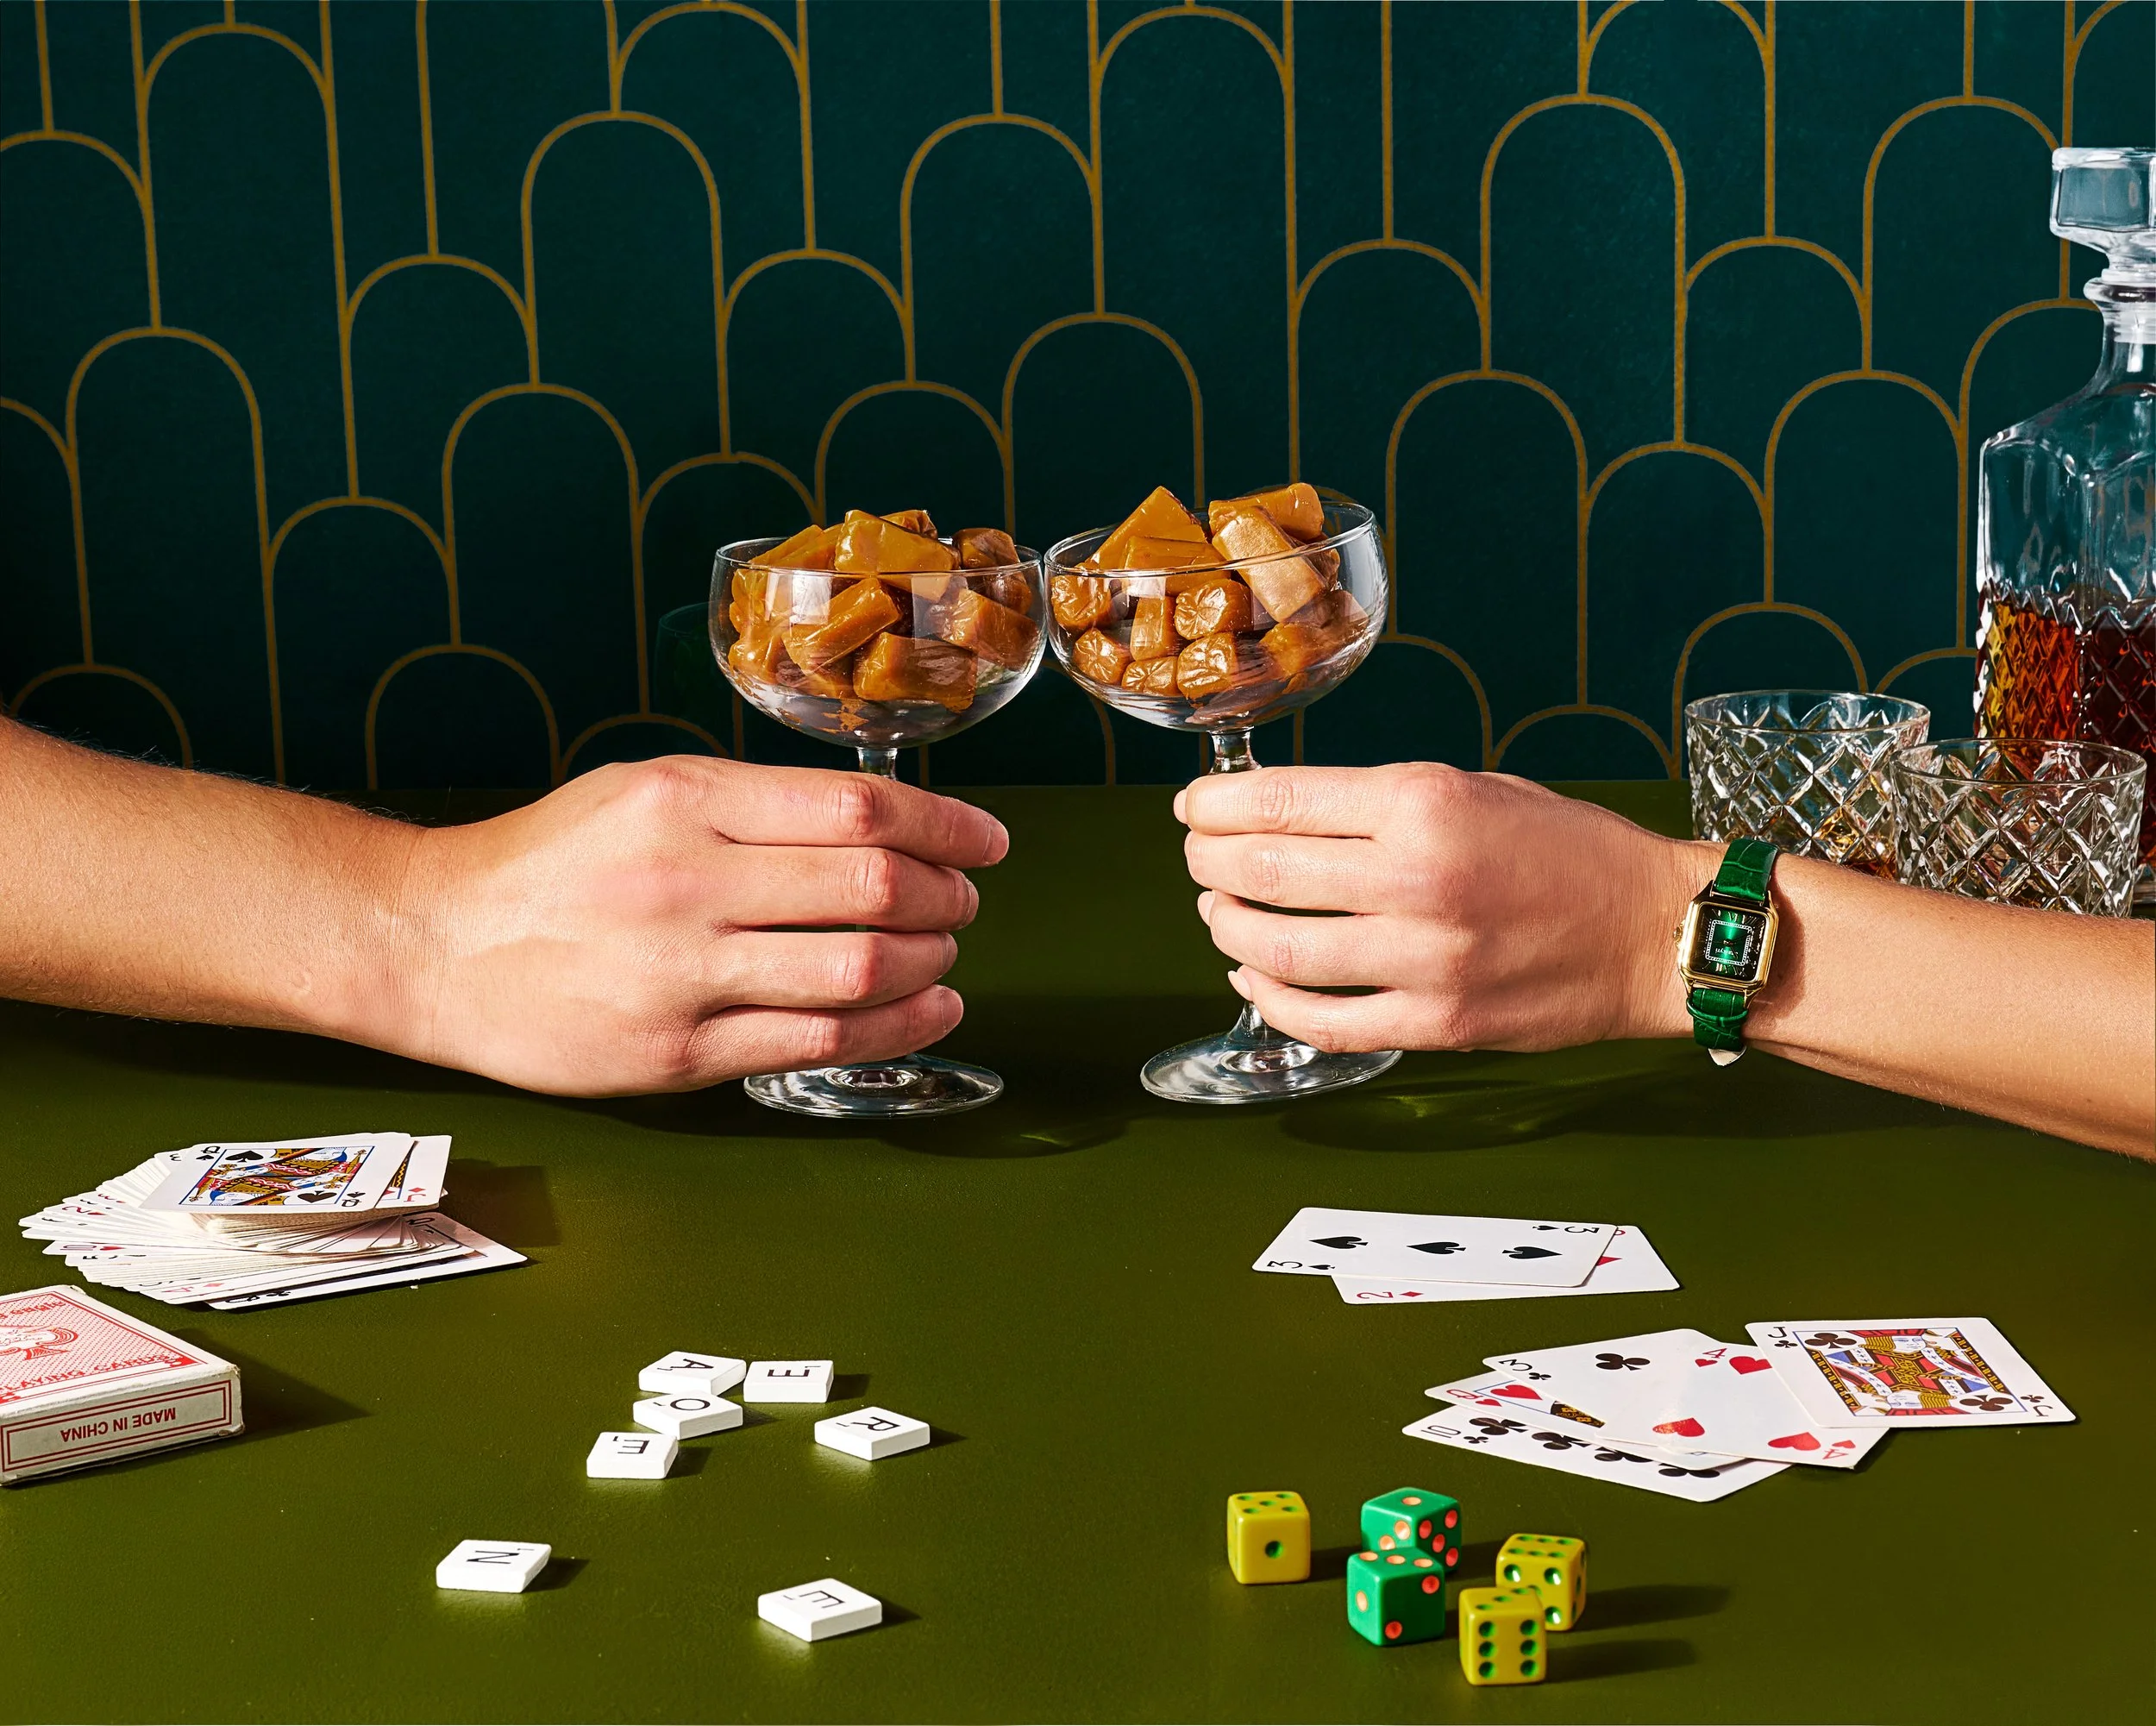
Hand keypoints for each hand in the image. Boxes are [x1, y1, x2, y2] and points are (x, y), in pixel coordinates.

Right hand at [381, 758, 1007, 1094]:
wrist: (438, 944)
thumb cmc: (554, 863)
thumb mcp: (647, 791)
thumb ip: (758, 805)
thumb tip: (885, 821)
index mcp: (687, 801)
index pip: (858, 805)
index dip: (946, 825)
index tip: (987, 841)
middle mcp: (689, 882)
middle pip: (872, 887)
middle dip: (947, 897)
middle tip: (966, 901)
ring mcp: (683, 974)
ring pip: (857, 969)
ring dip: (930, 963)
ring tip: (945, 955)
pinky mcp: (675, 1054)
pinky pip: (817, 1043)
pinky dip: (895, 1028)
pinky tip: (928, 1012)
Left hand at [1176, 763, 1709, 1053]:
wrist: (1656, 932)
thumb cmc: (1569, 851)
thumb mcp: (1474, 787)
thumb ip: (1379, 801)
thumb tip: (1281, 810)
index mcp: (1423, 804)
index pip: (1278, 802)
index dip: (1215, 807)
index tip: (1194, 808)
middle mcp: (1416, 879)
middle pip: (1264, 872)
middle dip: (1209, 861)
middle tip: (1198, 857)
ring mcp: (1425, 960)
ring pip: (1279, 950)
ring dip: (1228, 927)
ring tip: (1218, 912)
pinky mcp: (1437, 1023)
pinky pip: (1324, 1022)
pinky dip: (1271, 998)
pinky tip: (1254, 975)